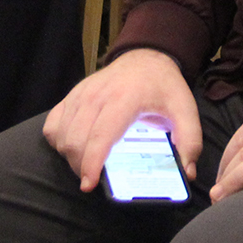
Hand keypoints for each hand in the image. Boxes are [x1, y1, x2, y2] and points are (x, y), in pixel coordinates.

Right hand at [42, 48, 201, 192]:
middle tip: (94, 178)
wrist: (146, 57)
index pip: (101, 134)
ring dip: (69, 157)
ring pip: (61, 135)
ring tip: (87, 164)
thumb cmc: (164, 87)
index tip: (89, 185)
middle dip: (80, 167)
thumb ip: (190, 141)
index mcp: (126, 98)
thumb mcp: (185, 109)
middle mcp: (98, 95)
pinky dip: (58, 141)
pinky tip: (74, 147)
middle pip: (76, 140)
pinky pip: (52, 124)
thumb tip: (186, 172)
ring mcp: (80, 94)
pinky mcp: (71, 96)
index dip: (91, 162)